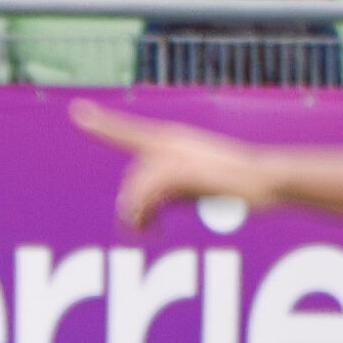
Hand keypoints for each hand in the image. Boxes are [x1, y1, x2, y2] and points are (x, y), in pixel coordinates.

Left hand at [72, 100, 272, 230]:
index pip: (128, 132)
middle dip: (132, 207)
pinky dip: (145, 215)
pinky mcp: (183, 170)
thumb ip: (170, 189)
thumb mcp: (195, 186)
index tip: (77, 111)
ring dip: (136, 215)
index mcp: (172, 140)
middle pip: (132, 177)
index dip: (102, 123)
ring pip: (136, 188)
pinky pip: (148, 194)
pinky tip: (155, 229)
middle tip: (145, 230)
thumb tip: (146, 209)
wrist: (266, 179)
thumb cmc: (235, 187)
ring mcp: (177, 154)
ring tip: (147, 231)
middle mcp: (170, 142)